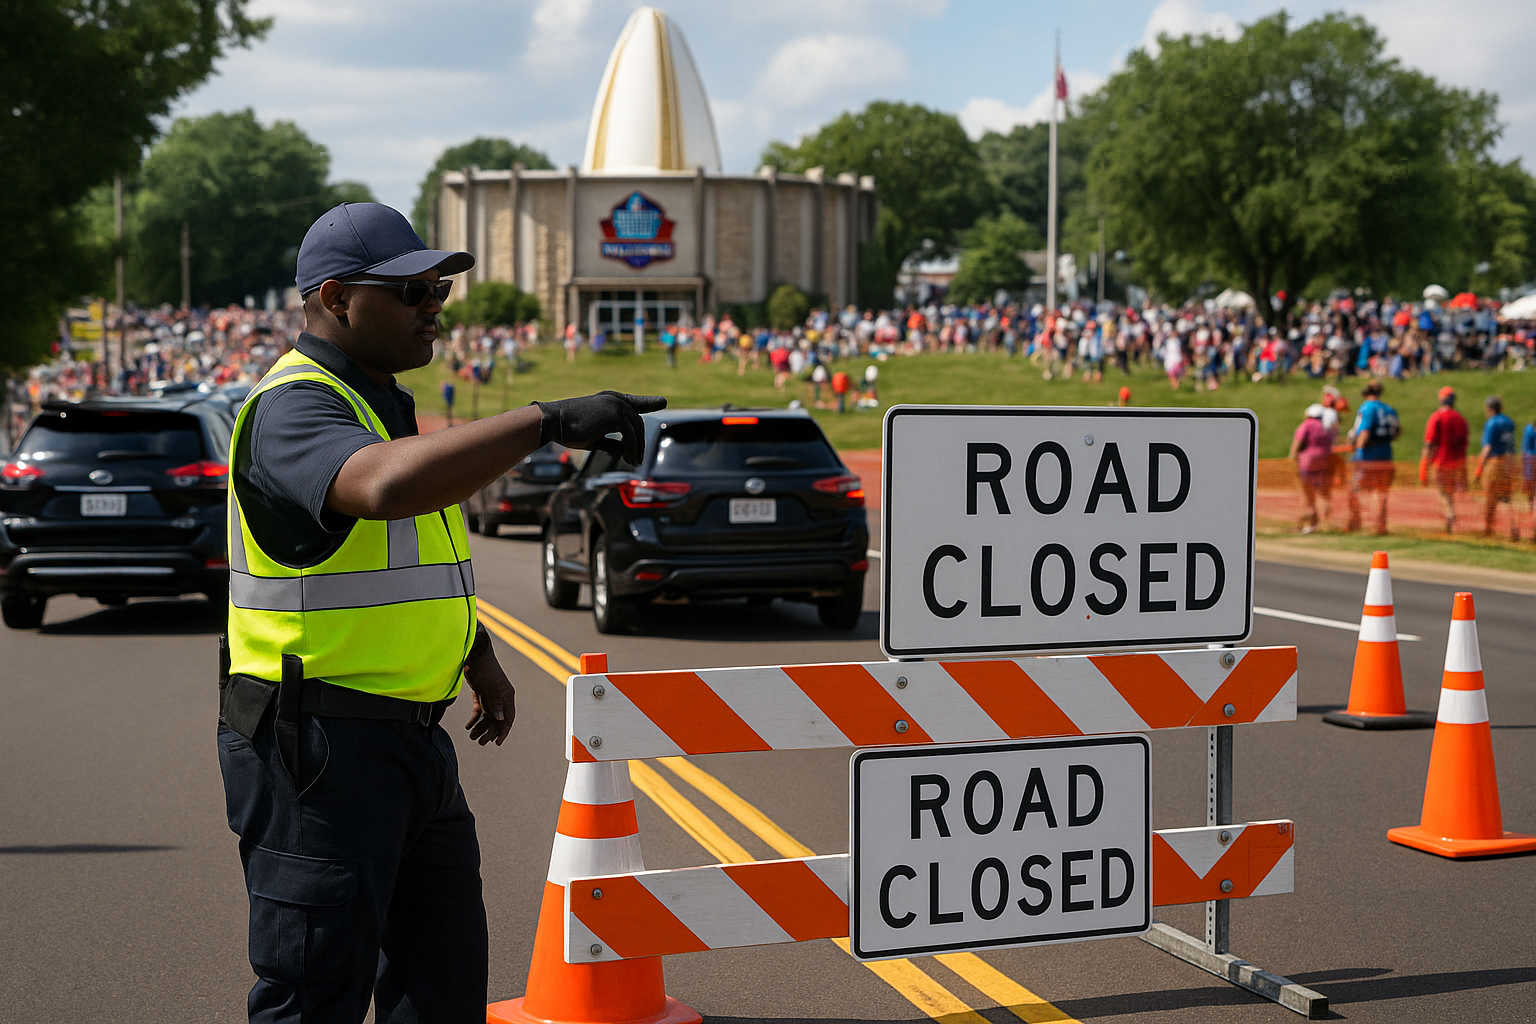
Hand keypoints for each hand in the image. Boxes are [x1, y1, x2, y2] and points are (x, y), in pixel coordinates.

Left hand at [463, 647, 515, 745]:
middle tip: (480, 742)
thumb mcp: (491, 688)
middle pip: (497, 720)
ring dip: (480, 727)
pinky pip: (479, 710)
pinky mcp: (480, 693)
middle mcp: (500, 698)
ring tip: (471, 736)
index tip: (497, 743)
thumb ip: (496, 703)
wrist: (473, 655)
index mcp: (507, 696)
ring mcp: (490, 695)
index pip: (508, 718)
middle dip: (489, 732)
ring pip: (487, 717)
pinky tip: (468, 726)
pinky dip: (474, 719)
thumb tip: (501, 719)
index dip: (503, 731)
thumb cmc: (485, 669)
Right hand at [536, 391, 666, 464]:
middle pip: (638, 423)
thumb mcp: (595, 437)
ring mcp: (616, 406)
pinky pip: (630, 435)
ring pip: (637, 430)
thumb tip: (626, 451)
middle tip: (636, 461)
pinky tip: (627, 459)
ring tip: (633, 463)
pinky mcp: (615, 415)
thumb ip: (612, 441)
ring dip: (637, 449)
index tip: (662, 402)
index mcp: (609, 401)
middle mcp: (615, 400)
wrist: (553, 422)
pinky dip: (632, 449)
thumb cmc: (569, 430)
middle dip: (640, 443)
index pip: (634, 403)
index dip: (648, 402)